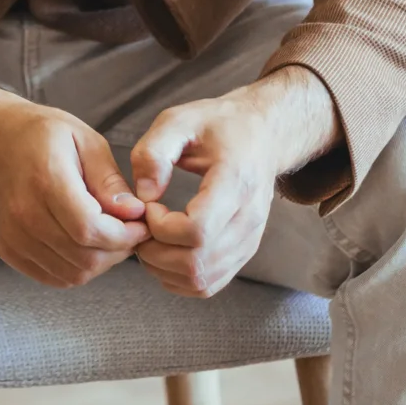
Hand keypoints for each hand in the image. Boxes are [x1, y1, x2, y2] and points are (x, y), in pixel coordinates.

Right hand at [0, 72, 147, 287]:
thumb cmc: (37, 133)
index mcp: (45, 180)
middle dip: (118, 251)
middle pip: (84, 257)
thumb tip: (135, 213)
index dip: (124, 235)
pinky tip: (84, 244)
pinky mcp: (7, 250)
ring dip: (100, 262)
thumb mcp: (82, 139)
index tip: (141, 224)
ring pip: (72, 274)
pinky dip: (77, 268)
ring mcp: (12, 236)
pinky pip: (54, 277)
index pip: (90, 229)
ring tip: (108, 236)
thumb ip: (109, 180)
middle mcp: (23, 213)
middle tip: (130, 231)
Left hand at [129, 66, 336, 297]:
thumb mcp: (179, 120)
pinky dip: (178, 277)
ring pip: (200, 280)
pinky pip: (207, 284)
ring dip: (163, 267)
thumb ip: (153, 153)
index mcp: (235, 182)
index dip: (161, 227)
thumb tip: (142, 197)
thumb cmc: (219, 125)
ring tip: (152, 236)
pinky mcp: (243, 253)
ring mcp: (249, 240)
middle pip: (196, 263)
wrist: (262, 135)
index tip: (148, 206)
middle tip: (142, 224)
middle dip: (154, 252)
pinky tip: (166, 249)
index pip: (197, 231)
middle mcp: (248, 219)